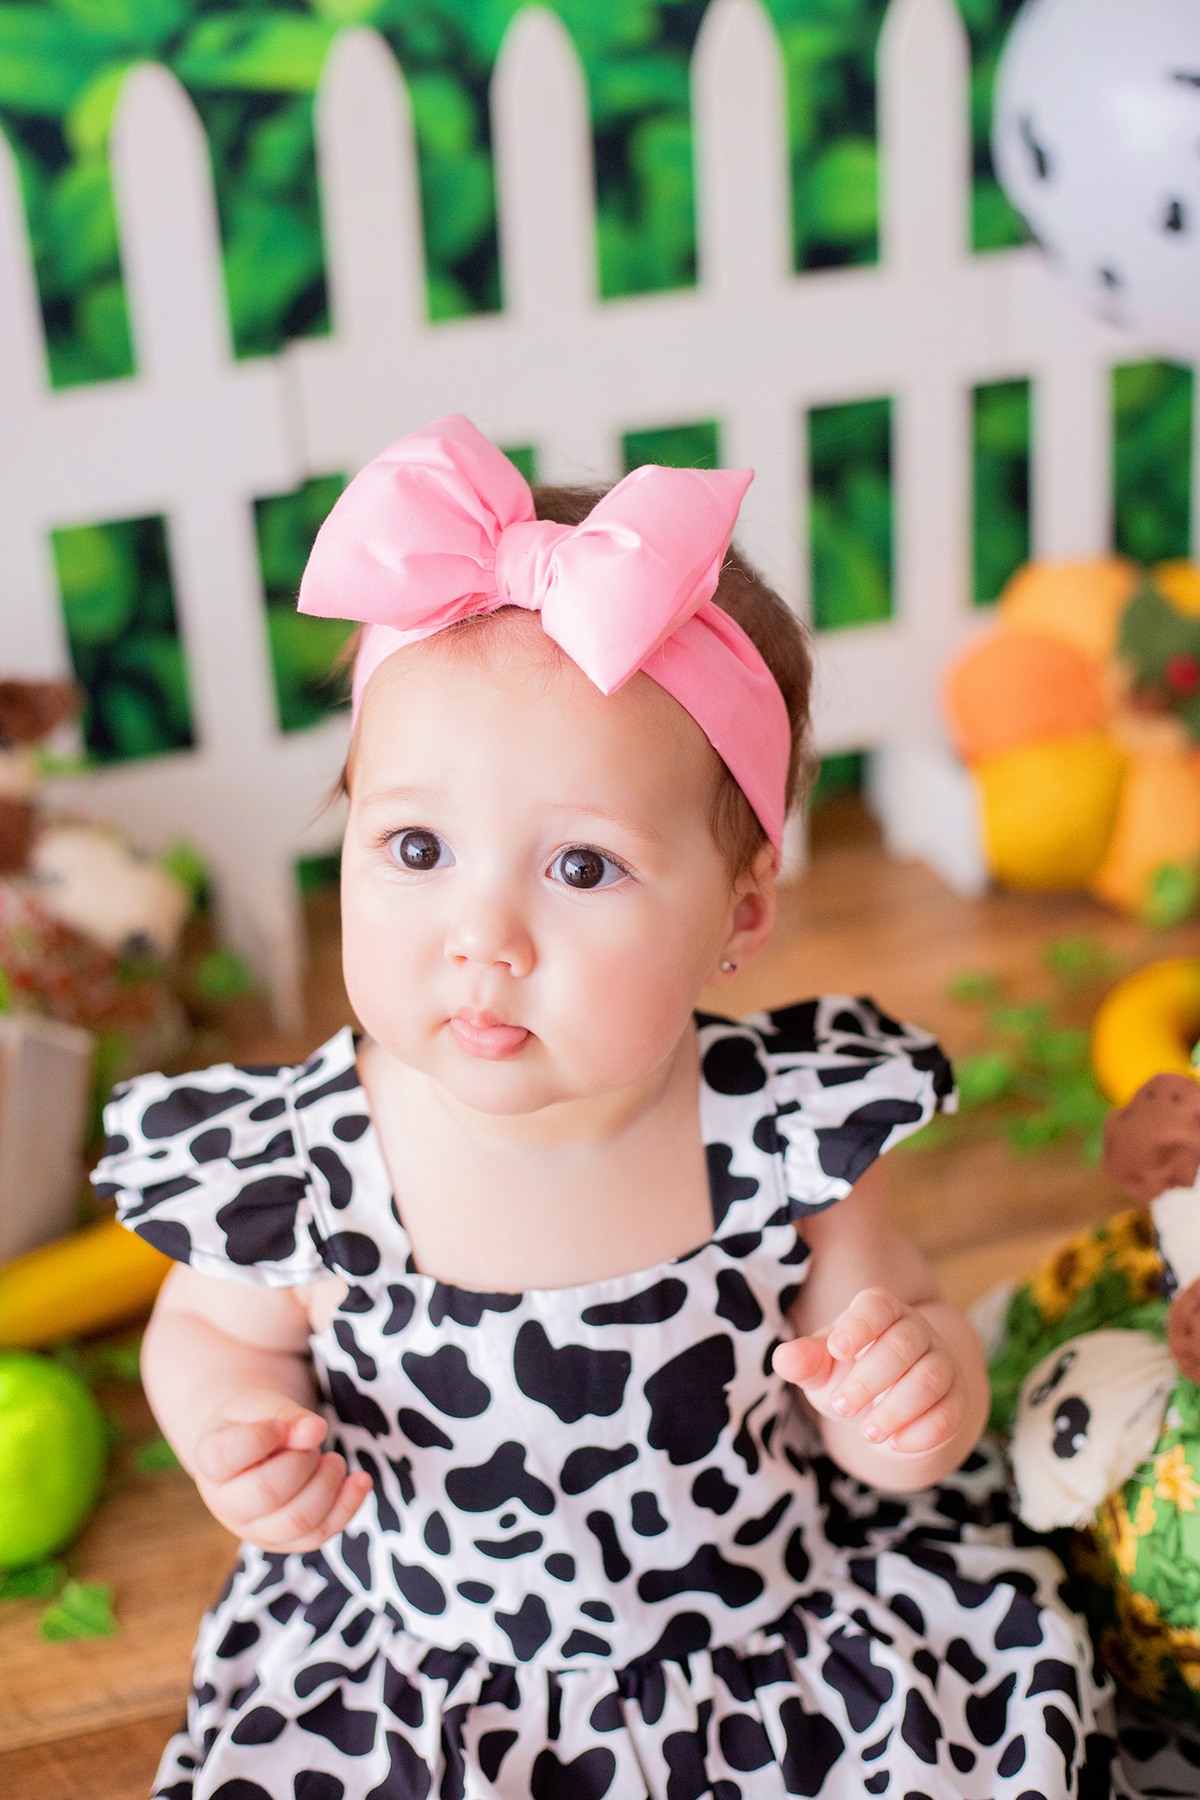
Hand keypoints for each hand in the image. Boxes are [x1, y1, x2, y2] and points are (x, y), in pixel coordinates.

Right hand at [192, 1388, 371, 1550]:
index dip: (263, 1435)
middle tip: (311, 1443)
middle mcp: (227, 1504)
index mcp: (211, 1462)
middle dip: (301, 1462)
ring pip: (297, 1521)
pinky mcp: (287, 1540)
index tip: (280, 1423)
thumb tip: (315, 1431)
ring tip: (333, 1460)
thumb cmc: (255, 1422)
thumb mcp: (262, 1405)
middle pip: (267, 1493)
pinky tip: (360, 1480)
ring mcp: (256, 1528)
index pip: (229, 1454)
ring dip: (326, 1485)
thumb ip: (286, 1414)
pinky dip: (347, 1506)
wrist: (253, 1450)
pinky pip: (319, 1535)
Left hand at [772, 1287, 965, 1454]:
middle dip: (869, 1380)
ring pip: (929, 1378)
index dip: (859, 1324)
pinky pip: (949, 1413)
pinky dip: (921, 1433)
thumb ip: (804, 1361)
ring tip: (867, 1432)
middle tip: (841, 1407)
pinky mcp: (956, 1399)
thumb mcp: (822, 1369)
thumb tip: (785, 1359)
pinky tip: (893, 1443)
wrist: (886, 1409)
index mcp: (880, 1311)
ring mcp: (942, 1362)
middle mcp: (916, 1330)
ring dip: (896, 1409)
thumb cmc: (848, 1376)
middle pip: (903, 1345)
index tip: (836, 1349)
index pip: (877, 1305)